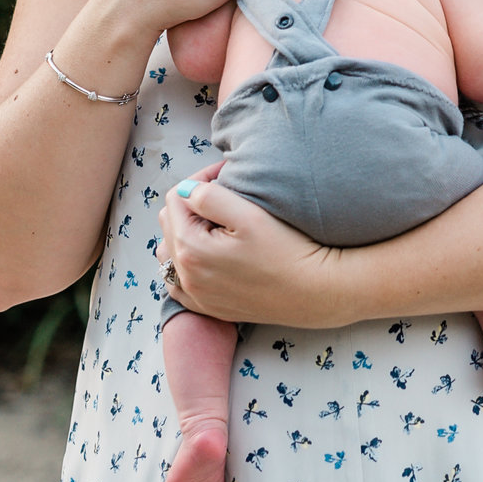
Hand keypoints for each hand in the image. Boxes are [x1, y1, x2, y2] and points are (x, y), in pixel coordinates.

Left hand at [159, 170, 356, 327]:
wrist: (313, 293)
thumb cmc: (286, 251)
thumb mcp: (249, 215)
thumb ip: (209, 196)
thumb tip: (187, 190)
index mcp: (190, 247)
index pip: (177, 197)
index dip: (200, 179)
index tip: (226, 174)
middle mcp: (185, 275)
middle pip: (169, 222)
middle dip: (191, 203)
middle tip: (224, 195)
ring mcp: (195, 294)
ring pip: (169, 252)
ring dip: (184, 232)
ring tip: (214, 224)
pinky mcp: (208, 307)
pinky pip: (178, 281)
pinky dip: (186, 263)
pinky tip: (209, 256)